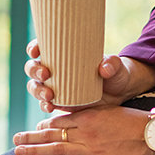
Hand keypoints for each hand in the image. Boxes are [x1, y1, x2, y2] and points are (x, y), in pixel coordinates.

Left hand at [12, 105, 154, 154]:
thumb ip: (90, 112)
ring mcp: (91, 150)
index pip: (58, 120)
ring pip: (58, 150)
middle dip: (30, 137)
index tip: (35, 129)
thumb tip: (75, 115)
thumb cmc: (134, 121)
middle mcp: (85, 132)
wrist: (154, 134)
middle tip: (14, 138)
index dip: (43, 125)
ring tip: (18, 153)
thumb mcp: (109, 109)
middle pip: (51, 134)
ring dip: (36, 152)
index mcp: (87, 117)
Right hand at [24, 40, 138, 112]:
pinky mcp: (60, 102)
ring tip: (49, 95)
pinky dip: (44, 105)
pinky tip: (50, 107)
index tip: (36, 51)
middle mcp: (55, 69)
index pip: (42, 47)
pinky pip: (46, 104)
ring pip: (36, 87)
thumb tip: (104, 67)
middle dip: (34, 70)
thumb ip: (112, 64)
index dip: (34, 47)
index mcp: (64, 54)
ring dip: (37, 90)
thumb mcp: (116, 66)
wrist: (120, 93)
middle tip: (45, 74)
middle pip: (33, 68)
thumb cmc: (115, 72)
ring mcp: (56, 86)